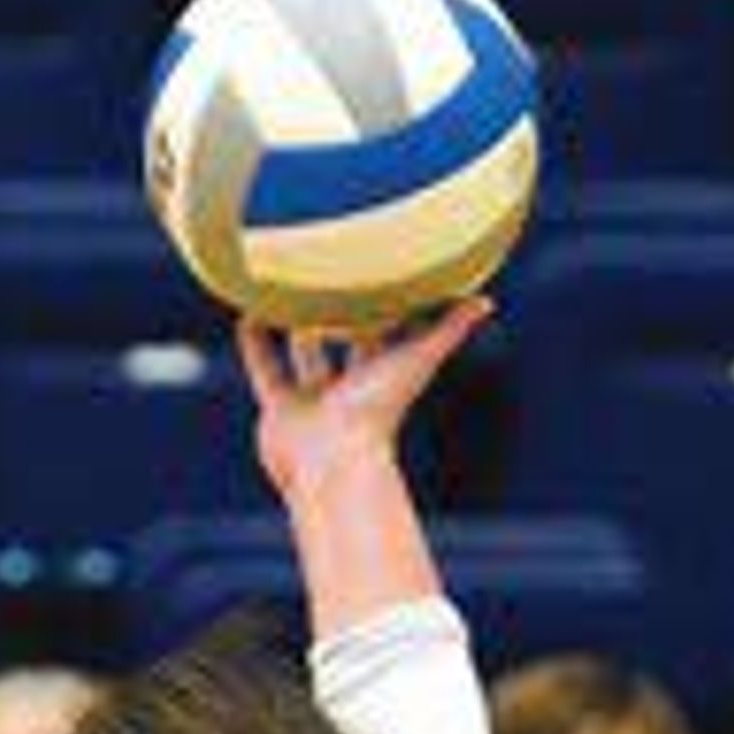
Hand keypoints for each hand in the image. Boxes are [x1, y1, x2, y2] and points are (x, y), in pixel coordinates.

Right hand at [237, 299, 491, 502]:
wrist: (332, 464)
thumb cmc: (377, 413)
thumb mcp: (418, 360)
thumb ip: (450, 330)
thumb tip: (487, 300)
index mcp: (384, 373)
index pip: (392, 331)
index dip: (393, 303)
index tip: (391, 269)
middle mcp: (350, 386)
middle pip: (348, 342)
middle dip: (344, 313)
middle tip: (336, 274)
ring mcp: (313, 398)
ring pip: (304, 355)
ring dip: (295, 326)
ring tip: (284, 292)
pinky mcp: (280, 409)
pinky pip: (265, 371)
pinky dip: (255, 345)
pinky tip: (246, 315)